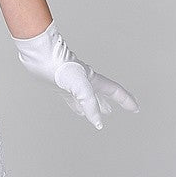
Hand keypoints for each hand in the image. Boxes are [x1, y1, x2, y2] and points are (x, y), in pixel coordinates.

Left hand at [11, 20, 138, 129]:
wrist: (40, 55)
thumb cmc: (59, 64)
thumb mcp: (79, 85)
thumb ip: (89, 102)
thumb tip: (97, 121)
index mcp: (93, 80)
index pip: (115, 91)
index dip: (126, 100)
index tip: (136, 109)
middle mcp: (85, 81)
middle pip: (104, 93)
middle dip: (114, 102)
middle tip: (125, 108)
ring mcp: (72, 83)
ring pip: (89, 98)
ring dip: (97, 105)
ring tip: (102, 113)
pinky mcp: (60, 86)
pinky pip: (73, 100)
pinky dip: (78, 107)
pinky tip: (78, 110)